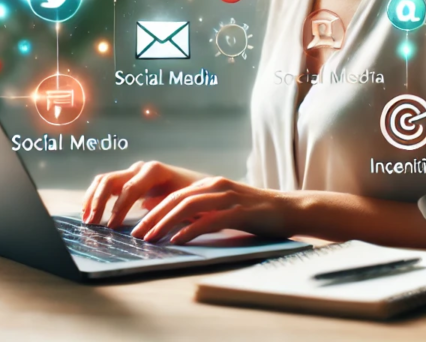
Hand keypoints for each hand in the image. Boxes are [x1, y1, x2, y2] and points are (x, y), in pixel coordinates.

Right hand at [82, 161, 205, 227]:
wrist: (200, 186)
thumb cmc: (195, 196)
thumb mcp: (185, 204)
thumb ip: (167, 211)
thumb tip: (147, 227)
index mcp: (155, 171)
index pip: (130, 187)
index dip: (119, 207)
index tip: (112, 227)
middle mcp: (141, 168)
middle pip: (111, 180)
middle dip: (99, 202)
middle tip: (92, 224)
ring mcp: (133, 172)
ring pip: (104, 180)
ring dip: (92, 199)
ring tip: (87, 220)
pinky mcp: (128, 180)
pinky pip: (106, 185)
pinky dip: (95, 197)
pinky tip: (90, 213)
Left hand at [129, 176, 297, 244]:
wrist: (288, 209)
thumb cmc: (255, 213)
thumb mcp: (225, 207)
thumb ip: (203, 210)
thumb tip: (173, 220)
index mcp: (210, 184)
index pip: (174, 194)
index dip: (153, 209)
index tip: (137, 225)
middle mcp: (216, 186)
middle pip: (176, 199)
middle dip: (153, 217)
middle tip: (136, 235)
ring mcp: (228, 197)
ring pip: (188, 206)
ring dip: (165, 223)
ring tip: (150, 239)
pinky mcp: (239, 211)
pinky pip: (209, 220)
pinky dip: (190, 230)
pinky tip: (177, 241)